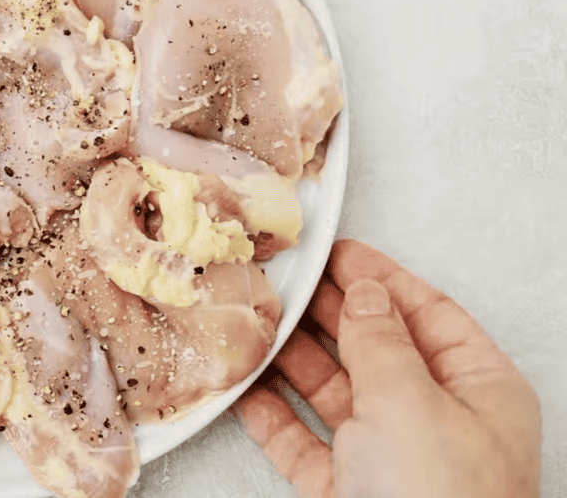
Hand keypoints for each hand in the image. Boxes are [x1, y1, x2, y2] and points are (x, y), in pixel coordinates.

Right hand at [238, 239, 541, 497]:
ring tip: (256, 322)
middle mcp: (438, 421)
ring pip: (335, 393)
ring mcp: (391, 459)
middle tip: (285, 278)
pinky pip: (305, 441)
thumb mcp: (410, 403)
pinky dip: (273, 415)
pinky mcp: (348, 492)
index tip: (337, 250)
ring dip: (293, 360)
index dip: (381, 279)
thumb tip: (363, 292)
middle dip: (328, 313)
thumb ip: (379, 340)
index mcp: (478, 391)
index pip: (428, 315)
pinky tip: (246, 388)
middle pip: (376, 349)